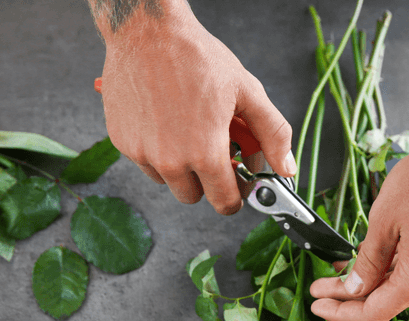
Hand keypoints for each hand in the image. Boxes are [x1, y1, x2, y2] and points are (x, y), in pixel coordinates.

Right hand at [98, 3, 293, 213]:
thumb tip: (286, 168)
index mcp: (205, 154)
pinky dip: (157, 150)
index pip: (224, 203)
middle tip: (213, 150)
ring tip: (189, 130)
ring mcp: (143, 153)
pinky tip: (166, 122)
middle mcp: (171, 161)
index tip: (237, 185)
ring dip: (181, 166)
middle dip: (207, 180)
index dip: (235, 196)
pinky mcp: (122, 142)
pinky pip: (146, 162)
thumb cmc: (195, 57)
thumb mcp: (247, 92)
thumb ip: (273, 134)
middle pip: (194, 196)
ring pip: (169, 181)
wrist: (146, 29)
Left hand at [309, 130, 408, 320]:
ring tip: (340, 268)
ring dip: (370, 279)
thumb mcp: (383, 222)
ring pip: (401, 284)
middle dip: (350, 294)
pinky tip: (370, 257)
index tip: (319, 305)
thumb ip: (367, 262)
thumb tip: (354, 288)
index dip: (342, 314)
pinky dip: (392, 268)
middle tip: (321, 286)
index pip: (374, 313)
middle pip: (387, 299)